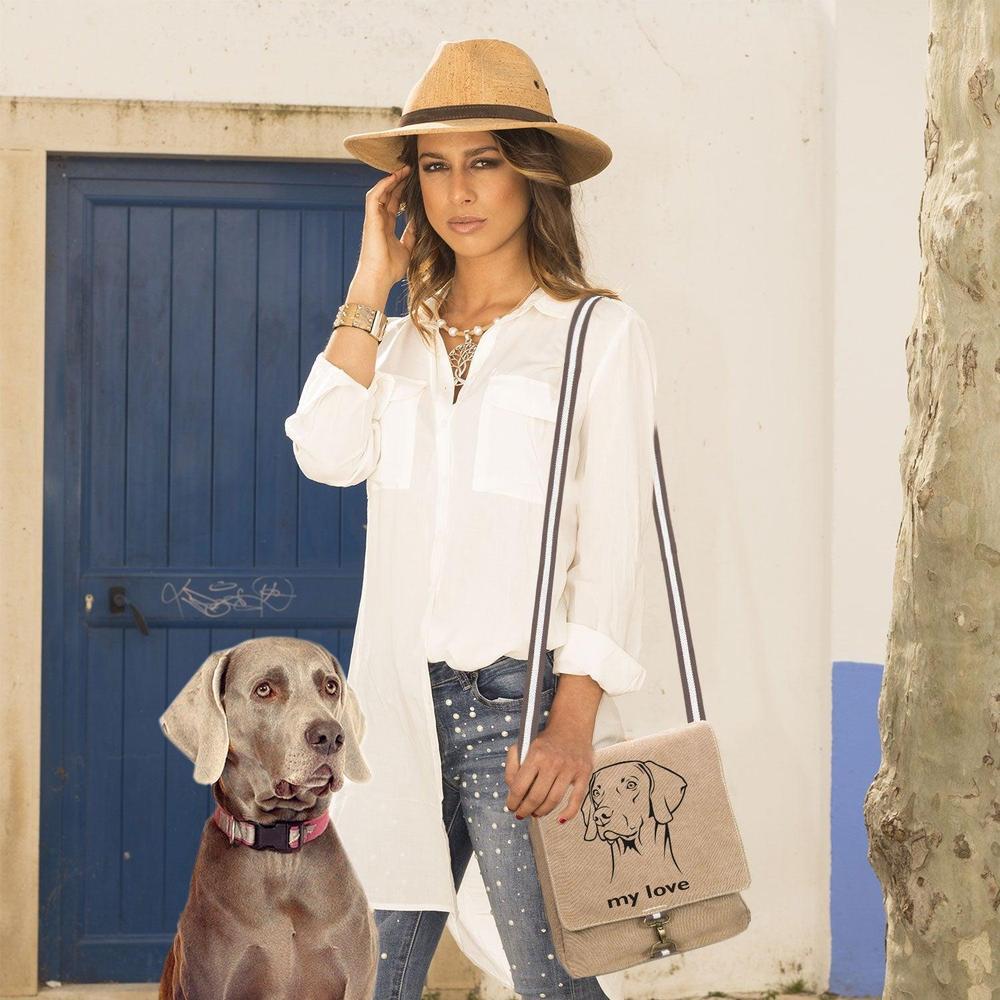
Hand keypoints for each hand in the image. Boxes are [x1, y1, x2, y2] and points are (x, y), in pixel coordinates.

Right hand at [358, 165, 415, 288]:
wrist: (379, 279)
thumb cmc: (390, 269)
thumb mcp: (407, 249)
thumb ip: (411, 235)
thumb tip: (418, 224)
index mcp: (386, 227)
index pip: (393, 204)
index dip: (402, 192)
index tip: (413, 183)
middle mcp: (378, 221)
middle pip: (387, 195)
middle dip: (398, 181)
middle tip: (411, 170)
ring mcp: (373, 219)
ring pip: (380, 192)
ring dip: (390, 180)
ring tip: (403, 170)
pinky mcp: (370, 220)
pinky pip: (374, 197)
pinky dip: (383, 185)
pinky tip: (394, 177)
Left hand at [504, 713, 594, 823]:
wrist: (572, 725)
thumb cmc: (546, 739)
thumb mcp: (524, 744)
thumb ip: (513, 764)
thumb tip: (511, 788)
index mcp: (536, 754)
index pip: (519, 786)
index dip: (513, 801)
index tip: (511, 806)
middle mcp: (553, 762)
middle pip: (535, 797)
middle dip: (525, 810)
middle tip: (521, 814)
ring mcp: (570, 769)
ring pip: (553, 800)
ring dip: (542, 812)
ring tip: (536, 813)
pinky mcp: (584, 773)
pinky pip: (577, 799)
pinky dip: (569, 813)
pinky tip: (560, 819)